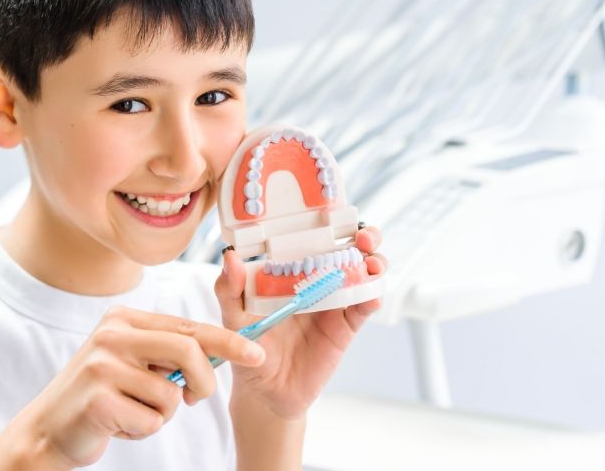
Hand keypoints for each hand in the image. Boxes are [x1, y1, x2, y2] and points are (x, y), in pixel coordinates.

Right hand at [0, 306, 264, 469]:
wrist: (48, 430)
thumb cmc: (103, 396)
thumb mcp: (135, 363)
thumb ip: (170, 352)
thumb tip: (224, 351)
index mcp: (125, 320)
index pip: (189, 327)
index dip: (228, 341)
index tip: (257, 354)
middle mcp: (113, 334)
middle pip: (188, 351)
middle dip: (205, 381)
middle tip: (198, 399)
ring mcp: (102, 365)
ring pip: (171, 394)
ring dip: (162, 414)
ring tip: (134, 412)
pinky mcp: (97, 399)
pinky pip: (151, 421)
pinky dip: (143, 430)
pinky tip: (119, 425)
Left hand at [215, 226, 386, 420]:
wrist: (266, 393)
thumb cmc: (248, 349)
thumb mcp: (234, 318)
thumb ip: (229, 290)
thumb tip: (230, 256)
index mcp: (291, 270)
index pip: (315, 236)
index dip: (330, 221)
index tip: (336, 211)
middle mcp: (317, 280)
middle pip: (350, 248)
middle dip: (364, 236)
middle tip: (361, 236)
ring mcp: (334, 302)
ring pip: (365, 273)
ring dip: (375, 261)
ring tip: (371, 262)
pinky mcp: (346, 326)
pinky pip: (365, 306)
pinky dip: (374, 296)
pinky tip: (371, 294)